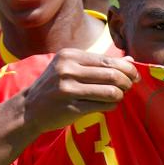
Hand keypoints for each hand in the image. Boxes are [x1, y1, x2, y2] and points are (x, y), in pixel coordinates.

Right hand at [22, 50, 138, 134]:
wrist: (29, 108)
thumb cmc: (55, 86)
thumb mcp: (72, 68)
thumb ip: (99, 64)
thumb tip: (129, 61)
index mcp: (70, 56)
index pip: (108, 60)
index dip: (127, 69)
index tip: (134, 76)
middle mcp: (68, 70)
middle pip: (112, 75)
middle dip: (127, 82)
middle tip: (129, 87)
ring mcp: (68, 89)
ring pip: (111, 91)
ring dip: (120, 95)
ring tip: (118, 96)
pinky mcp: (71, 107)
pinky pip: (103, 105)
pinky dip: (111, 105)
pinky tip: (108, 105)